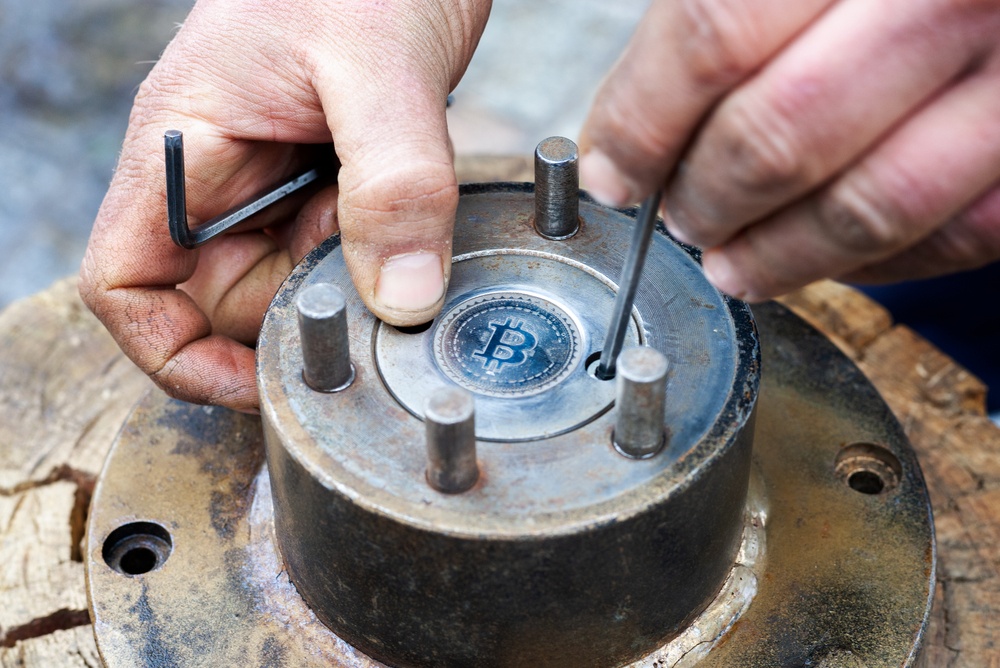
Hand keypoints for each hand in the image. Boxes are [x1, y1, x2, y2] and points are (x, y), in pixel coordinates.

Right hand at [79, 0, 491, 410]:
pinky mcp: (320, 178)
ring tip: (393, 220)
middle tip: (367, 275)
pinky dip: (371, 257)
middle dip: (293, 312)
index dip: (175, 352)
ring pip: (285, 281)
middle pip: (221, 300)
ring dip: (343, 281)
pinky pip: (332, 250)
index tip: (253, 381)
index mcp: (182, 144)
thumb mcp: (379, 69)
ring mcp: (268, 177)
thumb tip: (400, 300)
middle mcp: (215, 172)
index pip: (126, 283)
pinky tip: (408, 217)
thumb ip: (392, 182)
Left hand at [579, 0, 999, 299]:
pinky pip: (950, 236)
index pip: (712, 37)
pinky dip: (868, 265)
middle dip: (702, 201)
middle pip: (777, 135)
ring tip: (731, 261)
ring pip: (865, 207)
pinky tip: (821, 254)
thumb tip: (625, 135)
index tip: (613, 173)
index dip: (642, 123)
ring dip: (774, 254)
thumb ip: (723, 15)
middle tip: (677, 218)